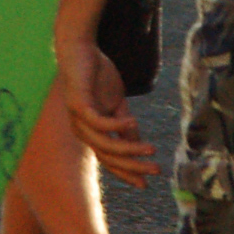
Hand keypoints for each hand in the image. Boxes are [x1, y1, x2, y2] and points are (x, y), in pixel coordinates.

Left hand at [57, 36, 157, 188]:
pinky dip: (116, 126)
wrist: (80, 49)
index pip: (110, 160)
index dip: (127, 172)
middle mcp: (82, 131)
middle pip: (108, 157)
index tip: (146, 184)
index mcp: (91, 132)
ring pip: (105, 144)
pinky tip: (133, 123)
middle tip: (156, 171)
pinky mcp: (78, 104)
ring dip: (129, 149)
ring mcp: (78, 119)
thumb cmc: (97, 74)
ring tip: (151, 150)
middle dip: (133, 167)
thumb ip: (125, 125)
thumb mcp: (117, 102)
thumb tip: (138, 145)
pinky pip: (98, 122)